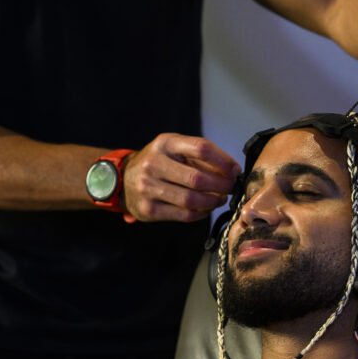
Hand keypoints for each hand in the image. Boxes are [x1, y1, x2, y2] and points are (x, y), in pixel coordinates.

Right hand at [121, 134, 240, 221]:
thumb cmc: (158, 162)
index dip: (223, 161)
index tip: (235, 170)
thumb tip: (232, 171)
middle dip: (221, 185)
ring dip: (212, 202)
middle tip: (230, 188)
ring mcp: (148, 188)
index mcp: (165, 143)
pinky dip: (201, 213)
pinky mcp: (148, 210)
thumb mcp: (175, 149)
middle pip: (197, 178)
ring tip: (219, 199)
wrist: (122, 179)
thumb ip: (201, 157)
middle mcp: (154, 164)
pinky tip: (205, 208)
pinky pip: (184, 215)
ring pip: (191, 200)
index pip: (201, 148)